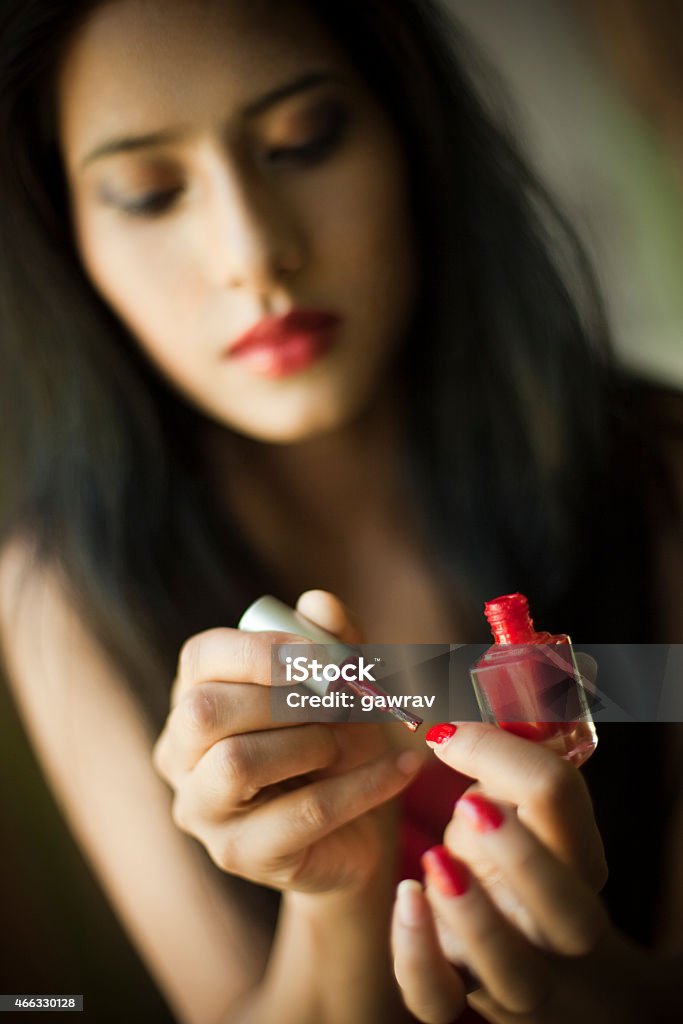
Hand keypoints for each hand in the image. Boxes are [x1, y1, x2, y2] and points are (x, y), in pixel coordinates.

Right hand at [152, 590, 420, 894]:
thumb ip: (333, 641)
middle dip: (286, 697)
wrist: (360, 830)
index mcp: (194, 698)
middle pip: (206, 710)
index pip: (200, 657)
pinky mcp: (240, 855)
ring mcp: (202, 811)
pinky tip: (403, 768)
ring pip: (237, 763)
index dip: (261, 649)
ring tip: (356, 740)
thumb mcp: (343, 686)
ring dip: (314, 741)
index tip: (324, 655)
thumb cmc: (338, 744)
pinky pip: (302, 813)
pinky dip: (363, 784)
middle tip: (347, 698)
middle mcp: (180, 755)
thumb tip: (317, 603)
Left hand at [391, 722, 658, 1021]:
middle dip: (524, 858)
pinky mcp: (462, 991)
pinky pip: (440, 996)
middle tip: (472, 806)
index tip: (449, 735)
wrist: (532, 949)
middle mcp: (559, 926)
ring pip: (511, 968)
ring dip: (474, 913)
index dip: (509, 760)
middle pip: (567, 912)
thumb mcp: (518, 805)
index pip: (562, 806)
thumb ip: (502, 761)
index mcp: (578, 860)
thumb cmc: (516, 855)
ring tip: (436, 860)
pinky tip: (406, 900)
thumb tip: (454, 721)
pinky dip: (418, 954)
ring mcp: (515, 971)